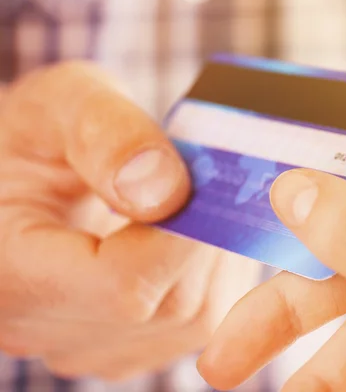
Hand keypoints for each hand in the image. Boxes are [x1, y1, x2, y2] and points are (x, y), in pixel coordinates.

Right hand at [0, 62, 259, 380]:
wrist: (27, 174)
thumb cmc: (42, 135)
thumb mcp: (61, 103)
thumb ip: (107, 133)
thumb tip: (167, 190)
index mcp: (7, 274)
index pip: (127, 283)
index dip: (188, 231)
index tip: (211, 177)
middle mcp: (40, 331)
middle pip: (171, 305)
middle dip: (211, 235)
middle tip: (212, 178)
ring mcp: (85, 347)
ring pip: (197, 320)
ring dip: (219, 254)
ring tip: (196, 201)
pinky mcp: (121, 347)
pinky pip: (199, 326)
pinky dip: (215, 275)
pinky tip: (193, 233)